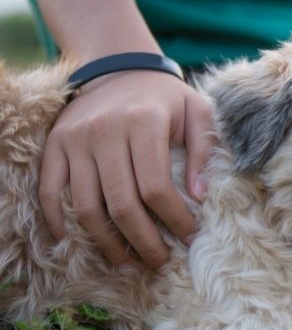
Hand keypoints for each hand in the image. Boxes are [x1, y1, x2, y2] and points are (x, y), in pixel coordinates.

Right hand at [39, 72, 214, 267]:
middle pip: (121, 204)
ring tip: (127, 262)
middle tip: (160, 261)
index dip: (174, 220)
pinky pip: (50, 192)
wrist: (120, 67)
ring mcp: (75, 140)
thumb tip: (199, 197)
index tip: (189, 237)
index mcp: (143, 122)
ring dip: (106, 242)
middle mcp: (105, 131)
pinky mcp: (55, 145)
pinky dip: (59, 222)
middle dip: (143, 241)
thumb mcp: (197, 112)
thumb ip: (203, 151)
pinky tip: (75, 243)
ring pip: (85, 205)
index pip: (156, 187)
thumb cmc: (166, 98)